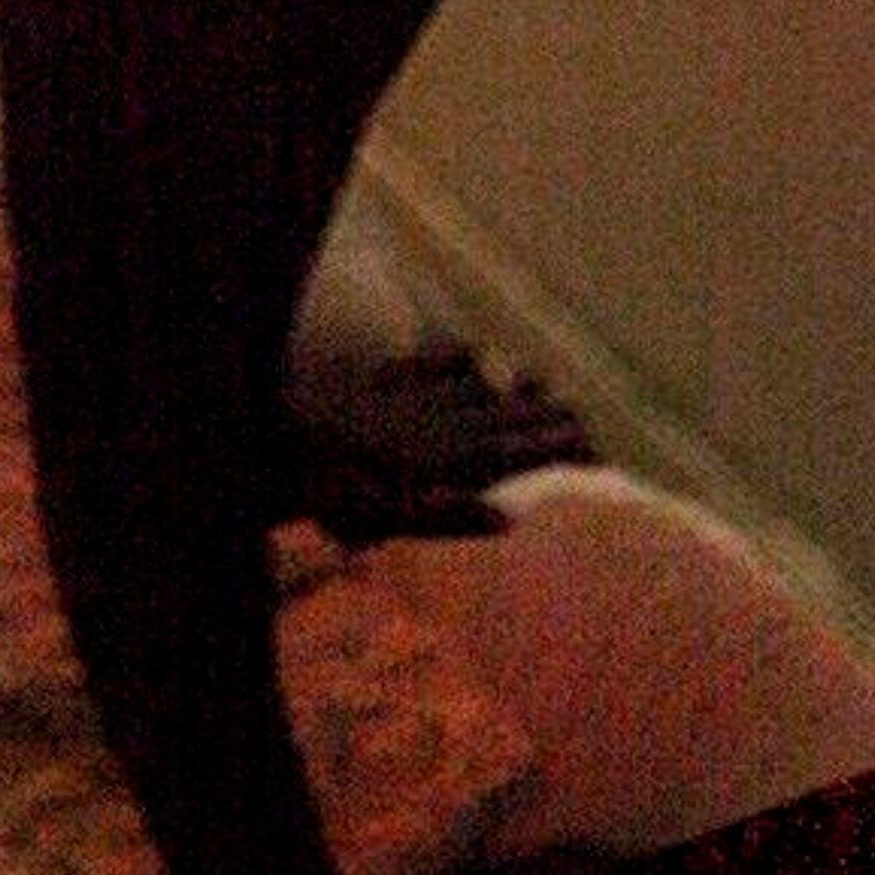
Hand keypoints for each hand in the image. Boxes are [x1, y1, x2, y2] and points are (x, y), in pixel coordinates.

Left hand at [283, 344, 596, 544]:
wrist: (279, 433)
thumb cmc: (333, 488)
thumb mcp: (392, 518)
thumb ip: (451, 516)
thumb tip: (509, 518)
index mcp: (453, 459)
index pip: (523, 451)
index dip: (560, 450)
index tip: (595, 453)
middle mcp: (446, 421)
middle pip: (510, 417)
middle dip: (549, 419)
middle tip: (584, 424)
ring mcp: (418, 396)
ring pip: (483, 389)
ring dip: (512, 391)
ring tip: (544, 389)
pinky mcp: (387, 380)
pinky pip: (436, 363)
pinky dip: (461, 360)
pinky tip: (473, 356)